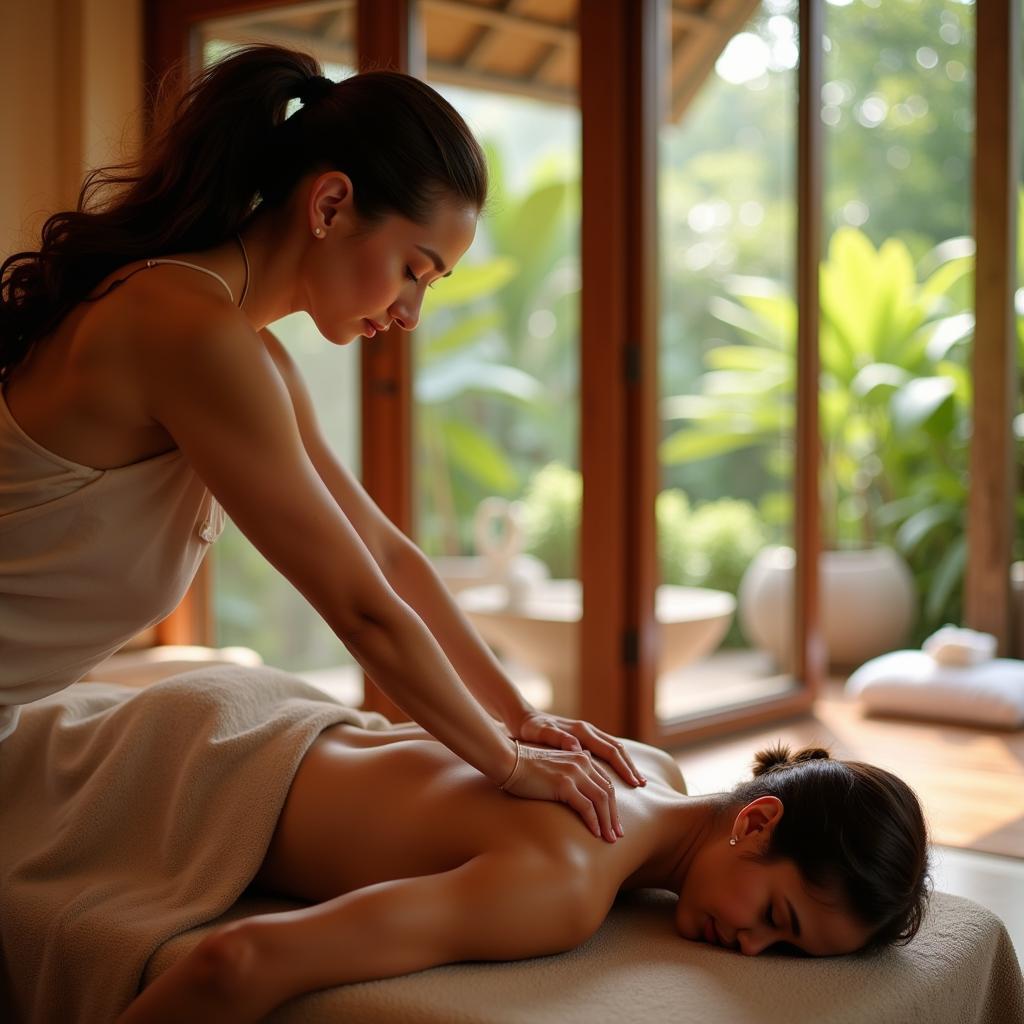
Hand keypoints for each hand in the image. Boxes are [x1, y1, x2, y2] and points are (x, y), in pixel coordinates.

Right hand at [497, 740, 624, 842]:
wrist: (509, 761)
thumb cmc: (527, 766)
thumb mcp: (554, 765)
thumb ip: (570, 770)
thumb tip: (580, 785)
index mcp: (581, 757)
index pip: (605, 782)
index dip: (612, 803)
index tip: (614, 821)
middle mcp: (582, 762)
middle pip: (607, 791)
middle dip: (614, 815)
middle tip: (617, 834)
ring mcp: (574, 773)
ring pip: (601, 800)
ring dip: (607, 821)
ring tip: (609, 839)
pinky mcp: (564, 784)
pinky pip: (586, 806)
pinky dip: (594, 821)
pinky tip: (595, 833)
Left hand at [511, 709, 646, 789]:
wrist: (523, 718)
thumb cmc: (530, 728)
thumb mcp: (540, 732)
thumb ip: (558, 738)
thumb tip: (577, 748)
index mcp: (581, 731)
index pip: (609, 750)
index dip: (622, 767)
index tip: (633, 783)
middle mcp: (588, 730)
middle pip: (617, 749)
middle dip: (630, 767)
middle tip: (641, 785)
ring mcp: (587, 734)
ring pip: (614, 748)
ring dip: (626, 764)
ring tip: (637, 782)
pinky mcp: (583, 738)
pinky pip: (606, 749)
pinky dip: (616, 761)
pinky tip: (619, 774)